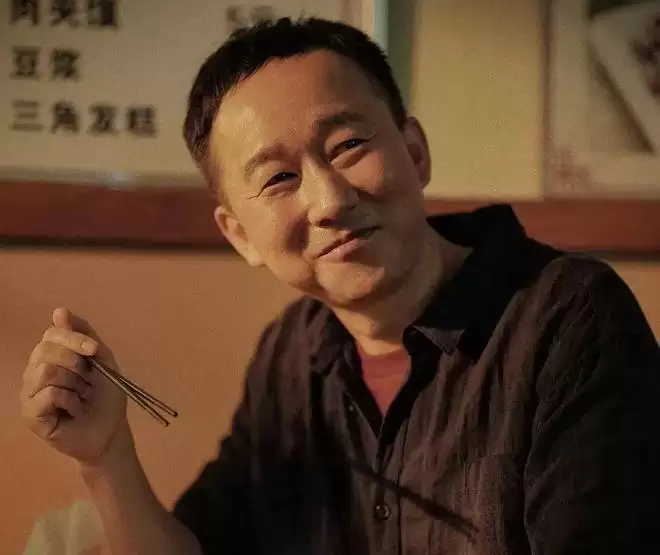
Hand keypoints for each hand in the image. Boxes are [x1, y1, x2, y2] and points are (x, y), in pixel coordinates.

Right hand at [20, 307, 130, 464]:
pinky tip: (74, 410)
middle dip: (76, 363)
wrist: (111, 430)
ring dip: (74, 384)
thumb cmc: (105, 395)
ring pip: (46, 371)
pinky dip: (70, 400)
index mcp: (51, 356)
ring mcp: (29, 393)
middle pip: (46, 350)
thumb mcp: (102, 359)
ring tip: (81, 396)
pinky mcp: (30, 414)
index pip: (52, 333)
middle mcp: (34, 371)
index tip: (94, 350)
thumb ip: (83, 334)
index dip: (74, 338)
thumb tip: (59, 311)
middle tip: (87, 381)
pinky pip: (48, 394)